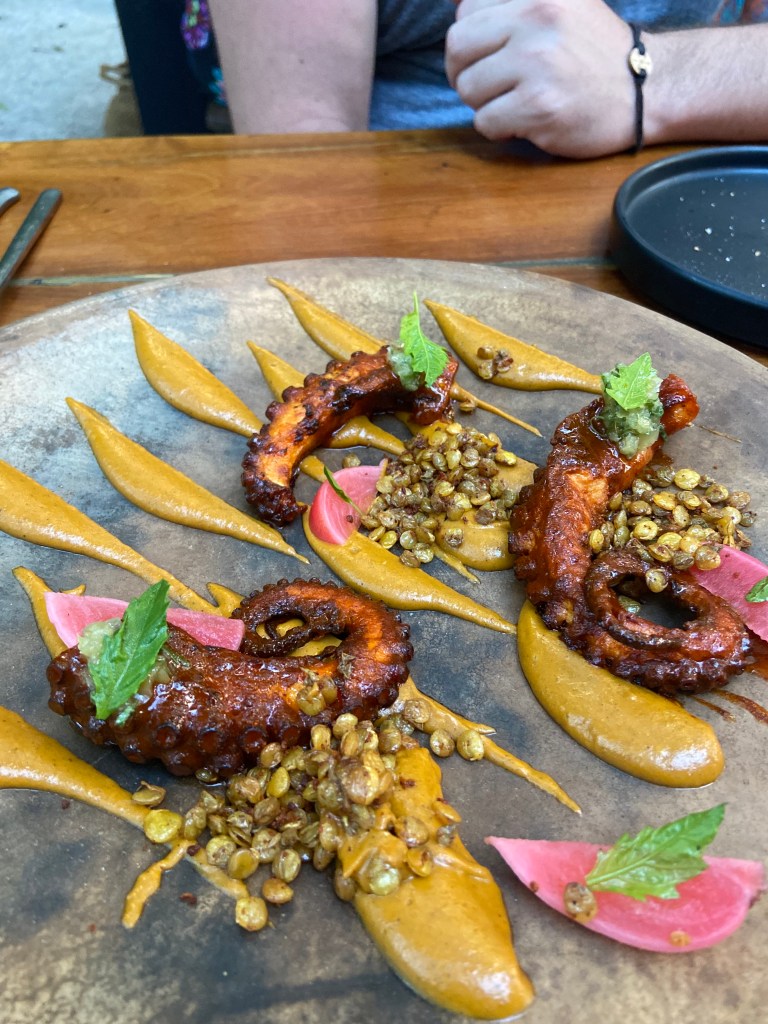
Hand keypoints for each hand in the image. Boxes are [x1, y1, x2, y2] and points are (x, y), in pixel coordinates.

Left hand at [446, 0, 636, 156]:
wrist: (645, 89)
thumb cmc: (593, 51)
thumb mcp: (559, 4)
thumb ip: (510, 3)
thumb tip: (453, 1)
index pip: (466, 12)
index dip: (471, 42)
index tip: (491, 56)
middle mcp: (537, 19)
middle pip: (457, 49)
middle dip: (466, 73)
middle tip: (489, 85)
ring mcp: (538, 64)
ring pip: (468, 88)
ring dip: (484, 104)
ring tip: (514, 102)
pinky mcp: (540, 107)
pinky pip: (485, 121)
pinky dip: (498, 129)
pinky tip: (523, 121)